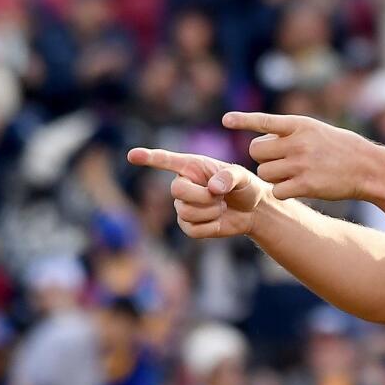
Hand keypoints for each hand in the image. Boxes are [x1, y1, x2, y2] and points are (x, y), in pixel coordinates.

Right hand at [125, 147, 267, 238]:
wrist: (253, 211)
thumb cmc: (246, 187)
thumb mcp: (243, 177)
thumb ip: (230, 176)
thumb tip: (212, 188)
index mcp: (193, 166)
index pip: (166, 160)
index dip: (149, 158)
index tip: (131, 155)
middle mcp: (184, 184)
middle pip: (176, 191)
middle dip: (201, 196)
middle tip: (221, 196)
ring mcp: (183, 206)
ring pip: (185, 212)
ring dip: (210, 212)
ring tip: (223, 206)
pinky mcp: (189, 225)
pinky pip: (192, 230)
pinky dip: (210, 227)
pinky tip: (219, 220)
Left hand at [222, 111, 384, 200]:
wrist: (368, 168)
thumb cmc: (341, 148)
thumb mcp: (317, 130)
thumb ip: (291, 133)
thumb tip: (261, 139)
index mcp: (300, 125)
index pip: (265, 121)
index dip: (243, 120)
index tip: (226, 120)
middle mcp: (299, 142)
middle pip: (257, 151)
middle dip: (263, 157)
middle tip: (278, 161)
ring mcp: (302, 164)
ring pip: (265, 173)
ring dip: (273, 176)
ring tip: (291, 174)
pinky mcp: (306, 185)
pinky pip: (277, 191)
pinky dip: (282, 191)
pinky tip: (296, 188)